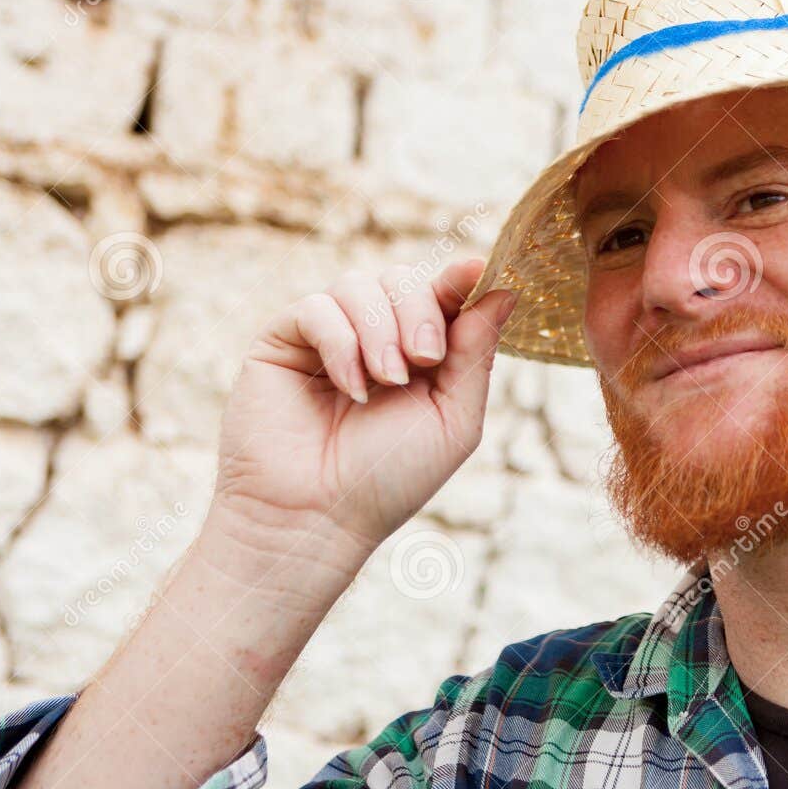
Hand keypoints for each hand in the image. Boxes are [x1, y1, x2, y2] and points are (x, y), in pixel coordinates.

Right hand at [209, 256, 515, 550]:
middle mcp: (375, 337)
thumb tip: (504, 289)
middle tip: (423, 359)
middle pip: (403, 278)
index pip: (442, 294)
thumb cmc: (388, 480)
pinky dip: (340, 342)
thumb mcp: (453, 420)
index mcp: (421, 353)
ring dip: (381, 330)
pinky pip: (316, 307)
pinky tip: (351, 388)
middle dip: (420, 311)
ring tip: (386, 381)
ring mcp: (328, 336)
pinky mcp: (283, 340)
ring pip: (359, 284)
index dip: (460, 278)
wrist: (316, 518)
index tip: (477, 270)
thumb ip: (475, 354)